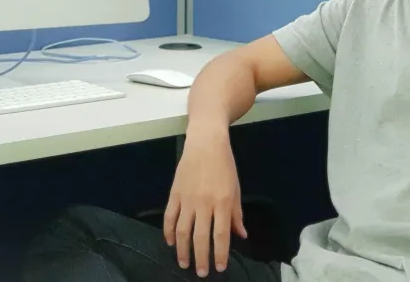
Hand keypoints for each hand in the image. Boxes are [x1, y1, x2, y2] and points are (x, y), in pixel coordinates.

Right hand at [164, 123, 247, 276]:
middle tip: (200, 273)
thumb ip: (236, 213)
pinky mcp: (174, 193)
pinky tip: (171, 243)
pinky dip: (168, 232)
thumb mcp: (236, 188)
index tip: (219, 268)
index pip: (221, 235)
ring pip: (183, 231)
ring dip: (183, 250)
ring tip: (184, 263)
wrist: (205, 142)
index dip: (220, 254)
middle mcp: (204, 203)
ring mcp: (187, 199)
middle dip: (201, 258)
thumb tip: (241, 235)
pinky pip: (169, 217)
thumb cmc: (225, 164)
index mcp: (223, 202)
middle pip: (201, 237)